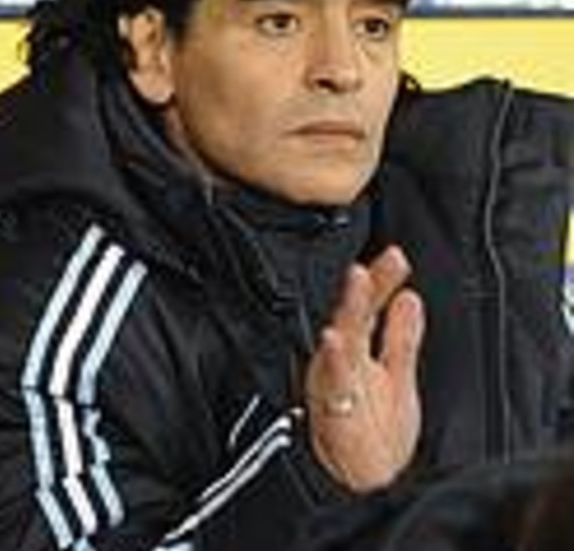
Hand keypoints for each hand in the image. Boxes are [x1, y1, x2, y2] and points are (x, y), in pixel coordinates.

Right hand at [305, 245, 423, 492]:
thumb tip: (410, 297)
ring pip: (339, 342)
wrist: (363, 484)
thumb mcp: (396, 377)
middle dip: (362, 288)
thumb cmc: (375, 435)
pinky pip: (330, 383)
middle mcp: (343, 366)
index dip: (382, 283)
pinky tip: (334, 340)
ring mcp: (335, 387)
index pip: (370, 310)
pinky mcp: (332, 412)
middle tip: (371, 258)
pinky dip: (331, 360)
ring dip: (348, 310)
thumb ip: (401, 336)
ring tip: (358, 281)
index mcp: (357, 355)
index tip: (396, 257)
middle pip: (352, 318)